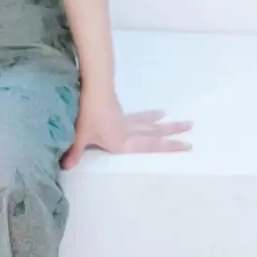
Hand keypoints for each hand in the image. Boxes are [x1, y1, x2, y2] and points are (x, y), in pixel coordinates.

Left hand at [60, 89, 192, 169]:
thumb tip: (65, 167)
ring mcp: (124, 119)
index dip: (170, 147)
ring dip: (159, 121)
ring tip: (169, 117)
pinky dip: (145, 116)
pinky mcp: (117, 110)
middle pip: (155, 131)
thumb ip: (74, 153)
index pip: (152, 146)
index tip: (188, 145)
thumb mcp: (79, 138)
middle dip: (173, 130)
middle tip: (190, 125)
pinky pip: (136, 116)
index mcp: (123, 141)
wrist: (91, 89)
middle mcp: (129, 131)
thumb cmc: (88, 116)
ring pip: (147, 121)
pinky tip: (145, 114)